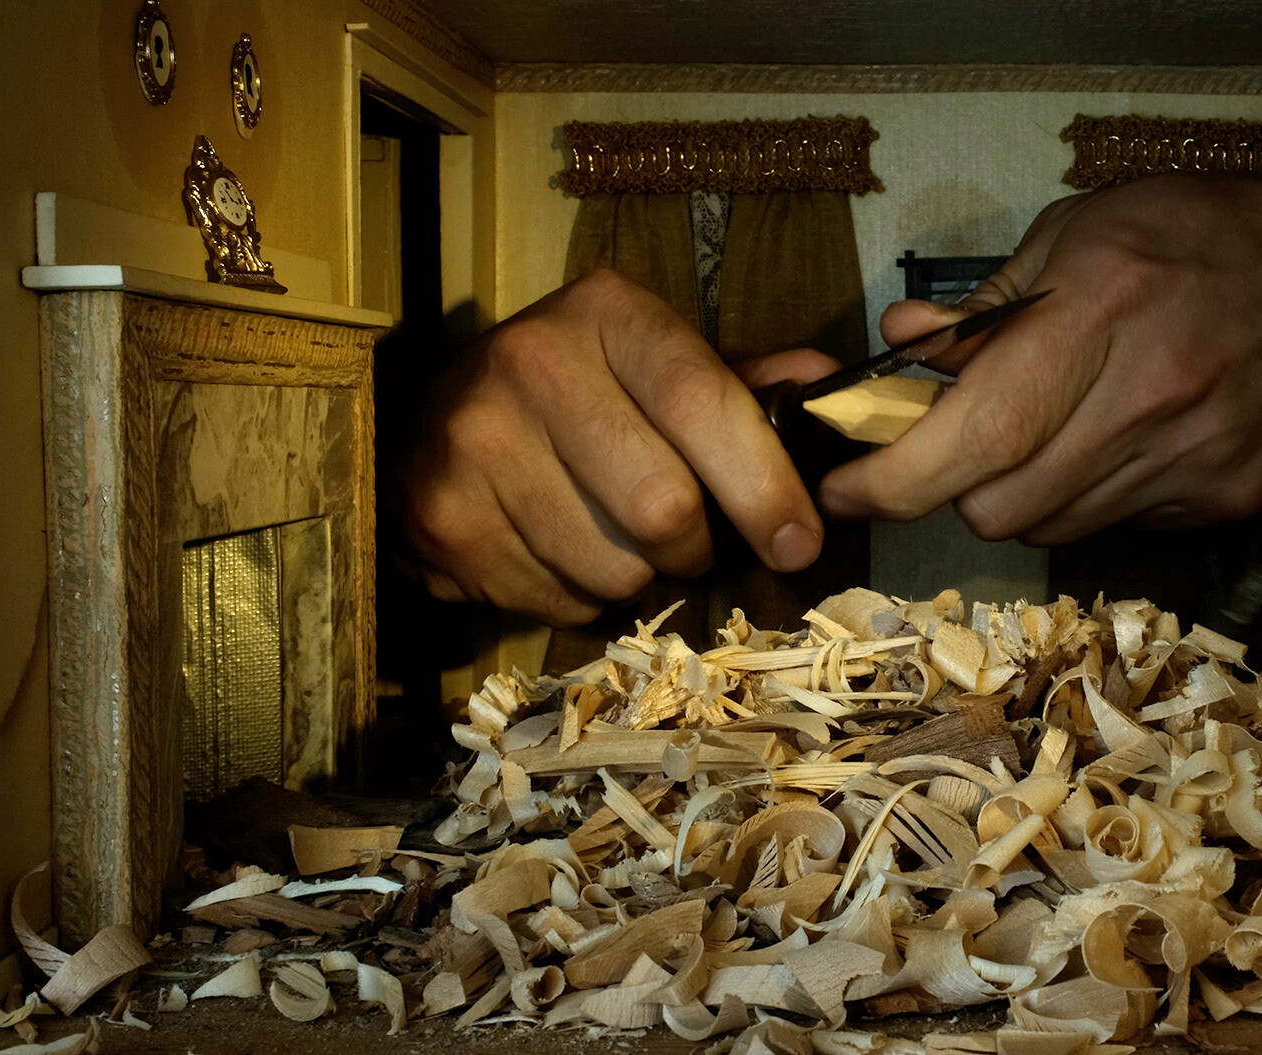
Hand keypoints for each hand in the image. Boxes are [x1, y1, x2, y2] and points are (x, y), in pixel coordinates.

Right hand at [402, 269, 837, 625]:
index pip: (704, 403)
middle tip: (690, 544)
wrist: (434, 412)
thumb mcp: (658, 363)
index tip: (799, 544)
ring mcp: (476, 441)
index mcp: (608, 313)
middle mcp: (533, 362)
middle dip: (697, 547)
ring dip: (637, 577)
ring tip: (617, 541)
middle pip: (662, 506)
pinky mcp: (443, 517)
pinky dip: (579, 598)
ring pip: (613, 567)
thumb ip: (742, 383)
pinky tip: (560, 553)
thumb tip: (827, 389)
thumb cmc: (582, 390)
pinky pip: (557, 600)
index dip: (764, 486)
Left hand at [818, 149, 1261, 544]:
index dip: (886, 482)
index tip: (850, 482)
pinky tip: (1128, 436)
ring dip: (1027, 492)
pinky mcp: (1229, 500)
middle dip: (958, 486)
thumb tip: (902, 347)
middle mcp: (1145, 404)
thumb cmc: (1213, 233)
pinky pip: (1122, 523)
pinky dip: (1099, 493)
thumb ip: (989, 306)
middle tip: (966, 440)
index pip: (962, 447)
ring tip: (1056, 427)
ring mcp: (1193, 464)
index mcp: (1098, 318)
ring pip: (1054, 528)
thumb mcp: (1087, 232)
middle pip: (995, 510)